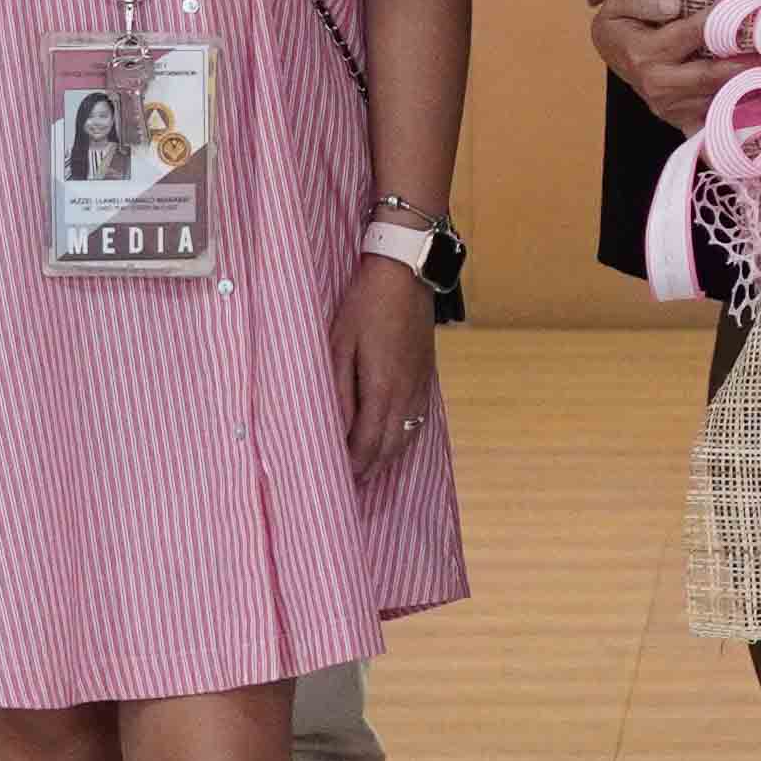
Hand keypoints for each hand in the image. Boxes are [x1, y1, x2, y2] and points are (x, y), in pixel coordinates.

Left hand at [337, 254, 440, 471]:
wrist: (405, 274)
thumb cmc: (365, 305)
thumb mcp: (339, 345)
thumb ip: (339, 391)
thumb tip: (336, 429)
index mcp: (383, 388)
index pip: (368, 444)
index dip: (352, 467)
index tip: (334, 479)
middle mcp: (407, 394)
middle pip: (389, 448)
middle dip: (368, 470)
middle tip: (346, 486)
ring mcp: (420, 386)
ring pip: (405, 438)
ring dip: (385, 458)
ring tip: (365, 471)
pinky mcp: (426, 376)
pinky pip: (417, 421)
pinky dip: (401, 440)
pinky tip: (390, 442)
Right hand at [591, 0, 737, 130]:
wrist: (613, 52)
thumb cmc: (622, 21)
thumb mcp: (617, 0)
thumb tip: (673, 4)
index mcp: (644, 53)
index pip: (694, 34)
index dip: (725, 20)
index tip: (753, 7)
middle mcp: (658, 84)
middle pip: (713, 74)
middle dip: (749, 62)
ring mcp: (670, 107)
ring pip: (719, 99)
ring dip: (751, 86)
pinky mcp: (680, 120)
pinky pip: (715, 123)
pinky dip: (739, 115)